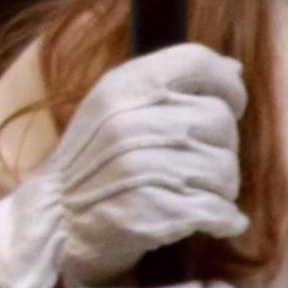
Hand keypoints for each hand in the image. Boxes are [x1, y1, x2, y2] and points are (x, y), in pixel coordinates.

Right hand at [0, 43, 247, 287]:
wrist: (54, 224)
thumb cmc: (92, 162)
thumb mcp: (116, 107)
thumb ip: (170, 84)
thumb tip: (233, 70)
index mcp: (121, 87)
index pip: (197, 62)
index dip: (226, 86)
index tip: (229, 106)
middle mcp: (129, 122)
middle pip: (220, 120)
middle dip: (222, 146)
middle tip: (200, 164)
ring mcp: (138, 169)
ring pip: (224, 169)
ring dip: (221, 188)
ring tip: (196, 193)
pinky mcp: (150, 214)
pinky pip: (217, 211)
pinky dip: (224, 220)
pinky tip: (214, 221)